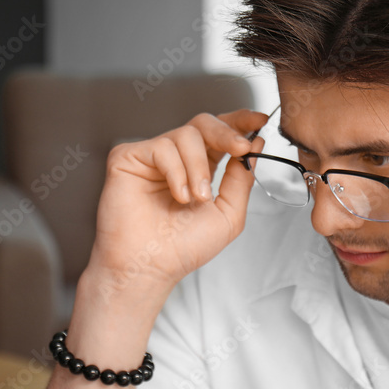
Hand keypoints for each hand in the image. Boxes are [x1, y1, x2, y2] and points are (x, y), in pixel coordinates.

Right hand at [87, 109, 267, 303]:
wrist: (150, 267)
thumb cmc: (183, 249)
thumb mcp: (228, 214)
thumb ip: (241, 178)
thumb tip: (256, 143)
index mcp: (200, 169)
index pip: (221, 134)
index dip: (240, 122)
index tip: (260, 120)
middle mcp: (176, 159)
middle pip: (204, 123)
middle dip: (227, 133)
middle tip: (240, 148)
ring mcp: (152, 157)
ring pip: (186, 134)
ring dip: (200, 167)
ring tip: (196, 198)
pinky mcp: (128, 157)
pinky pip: (162, 147)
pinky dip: (176, 172)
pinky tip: (177, 196)